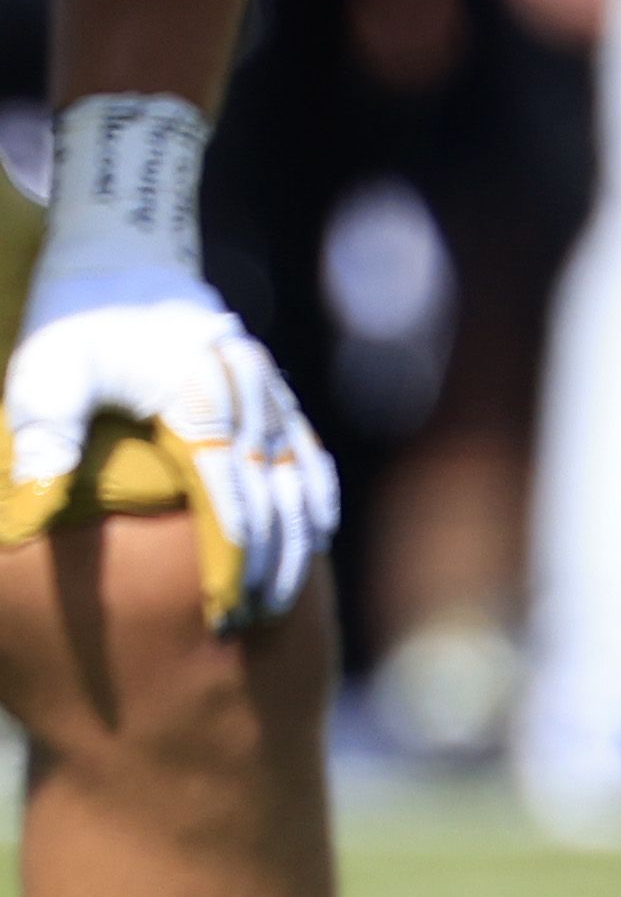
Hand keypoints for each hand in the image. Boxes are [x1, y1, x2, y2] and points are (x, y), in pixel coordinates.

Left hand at [2, 295, 337, 630]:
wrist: (122, 273)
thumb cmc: (76, 336)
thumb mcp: (44, 378)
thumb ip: (46, 441)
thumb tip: (25, 521)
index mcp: (195, 393)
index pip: (225, 493)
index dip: (227, 557)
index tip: (219, 611)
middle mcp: (246, 394)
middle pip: (271, 496)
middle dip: (264, 566)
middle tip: (244, 623)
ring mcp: (271, 394)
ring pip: (299, 481)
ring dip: (294, 546)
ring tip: (278, 602)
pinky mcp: (280, 397)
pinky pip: (312, 455)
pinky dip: (316, 500)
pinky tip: (314, 543)